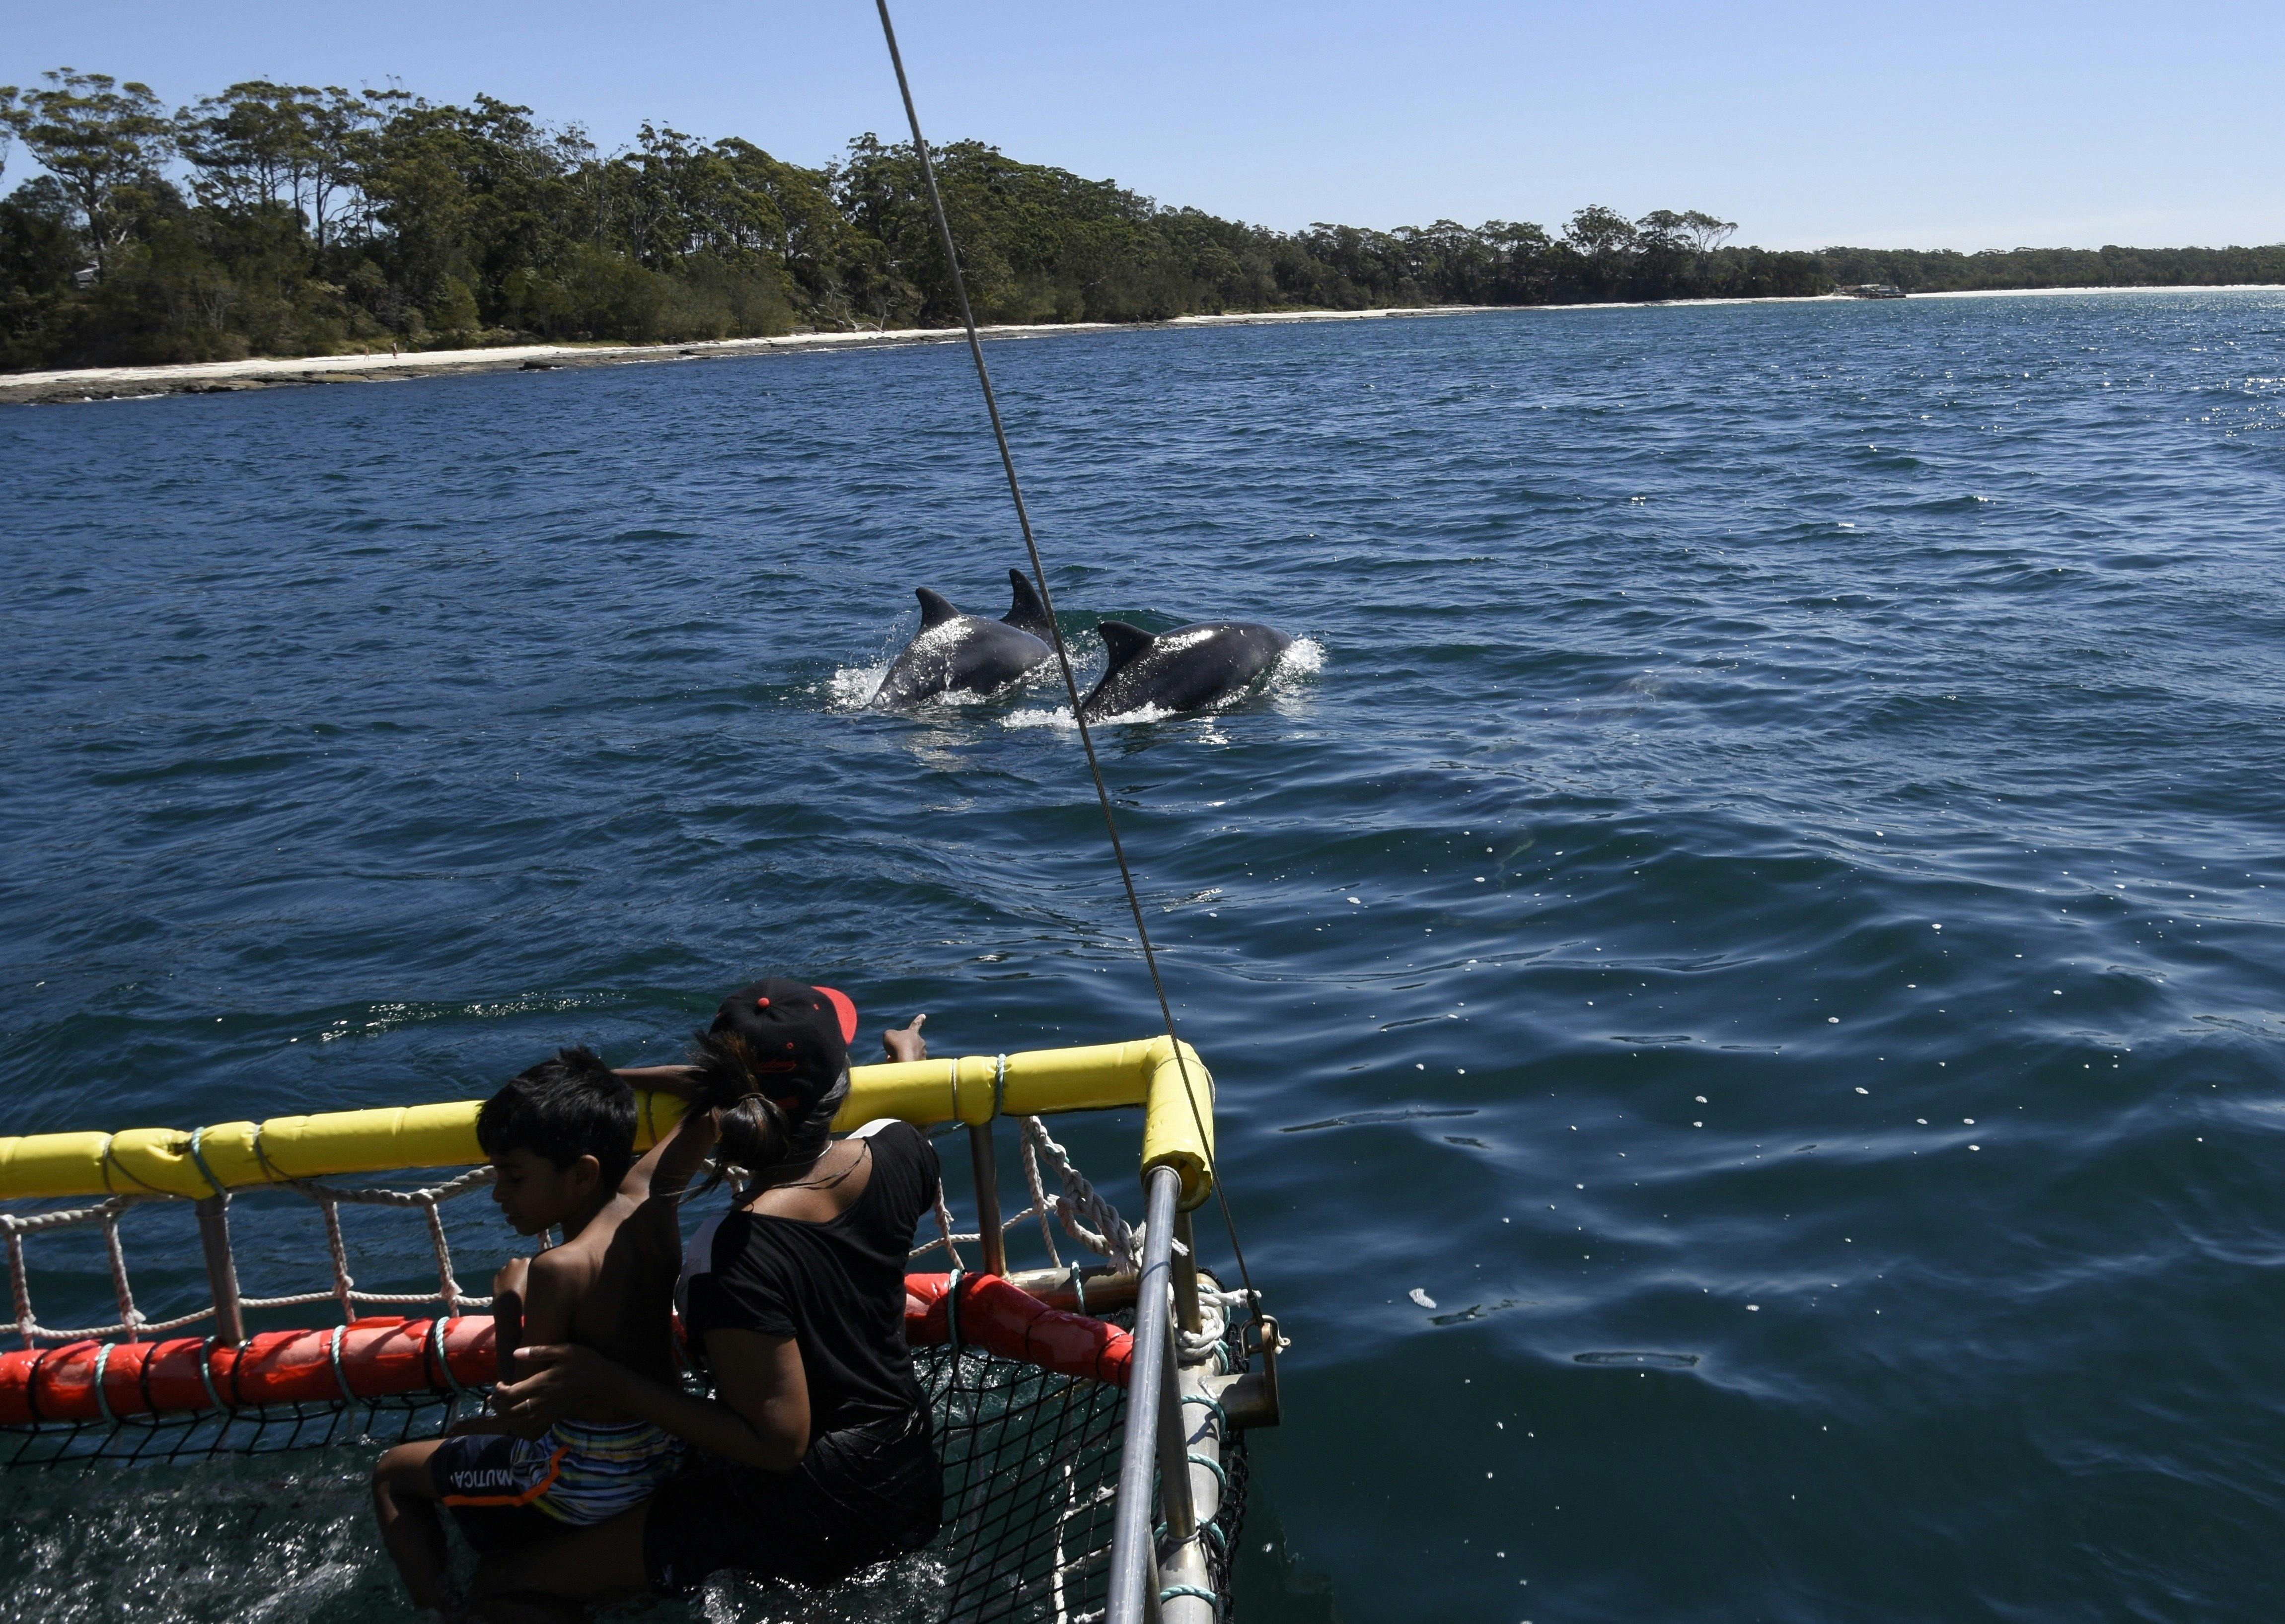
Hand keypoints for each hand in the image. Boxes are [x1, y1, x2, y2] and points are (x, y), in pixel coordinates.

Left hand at [491, 1342, 621, 1427]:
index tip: (498, 1383)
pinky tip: (518, 1415)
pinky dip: (520, 1423)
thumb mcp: (567, 1350)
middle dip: (497, 1406)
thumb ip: (540, 1352)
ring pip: (519, 1421)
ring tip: (500, 1407)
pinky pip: (532, 1425)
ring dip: (506, 1416)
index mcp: (542, 1383)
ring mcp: (548, 1411)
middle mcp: (542, 1400)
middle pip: (511, 1411)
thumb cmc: (587, 1363)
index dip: (499, 1391)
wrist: (605, 1385)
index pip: (511, 1394)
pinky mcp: (554, 1416)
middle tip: (493, 1397)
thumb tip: (516, 1353)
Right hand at [882, 1013, 926, 1063]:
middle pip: (909, 1044)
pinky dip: (904, 1064)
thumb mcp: (889, 1035)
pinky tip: (898, 1067)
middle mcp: (920, 1042)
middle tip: (892, 1052)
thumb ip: (891, 1034)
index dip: (919, 1019)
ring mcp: (922, 1053)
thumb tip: (893, 1039)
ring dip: (901, 1056)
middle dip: (900, 1048)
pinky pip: (911, 1063)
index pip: (916, 1024)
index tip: (923, 1015)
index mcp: (913, 1033)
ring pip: (909, 1054)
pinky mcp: (922, 1064)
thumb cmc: (897, 1045)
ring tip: (892, 1060)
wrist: (906, 1062)